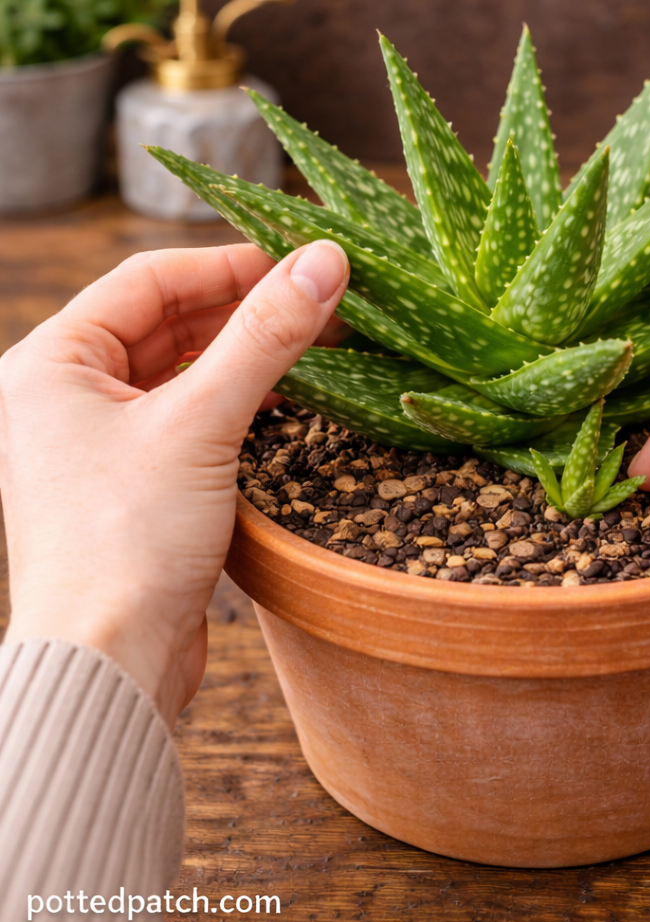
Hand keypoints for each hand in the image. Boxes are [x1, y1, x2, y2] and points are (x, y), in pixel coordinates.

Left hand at [0, 239, 348, 725]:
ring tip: (315, 341)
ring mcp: (99, 440)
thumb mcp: (201, 422)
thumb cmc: (126, 540)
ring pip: (182, 371)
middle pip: (167, 324)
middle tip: (321, 301)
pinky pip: (190, 416)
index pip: (148, 281)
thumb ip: (264, 338)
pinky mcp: (134, 481)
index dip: (228, 264)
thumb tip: (325, 263)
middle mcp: (66, 395)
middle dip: (245, 310)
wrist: (111, 660)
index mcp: (51, 363)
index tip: (300, 261)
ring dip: (246, 355)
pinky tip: (287, 397)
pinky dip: (237, 401)